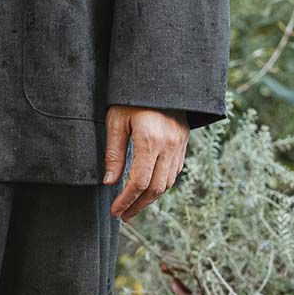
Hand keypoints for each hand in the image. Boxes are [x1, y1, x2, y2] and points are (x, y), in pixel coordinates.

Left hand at [103, 105, 188, 221]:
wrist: (161, 78)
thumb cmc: (131, 97)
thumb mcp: (116, 120)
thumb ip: (114, 153)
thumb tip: (110, 183)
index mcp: (150, 139)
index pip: (138, 181)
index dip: (126, 200)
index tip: (115, 211)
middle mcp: (169, 145)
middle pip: (155, 188)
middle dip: (138, 205)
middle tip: (123, 216)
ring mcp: (179, 144)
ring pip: (168, 183)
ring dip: (150, 199)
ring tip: (133, 207)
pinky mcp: (184, 143)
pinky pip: (174, 172)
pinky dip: (161, 185)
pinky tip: (147, 190)